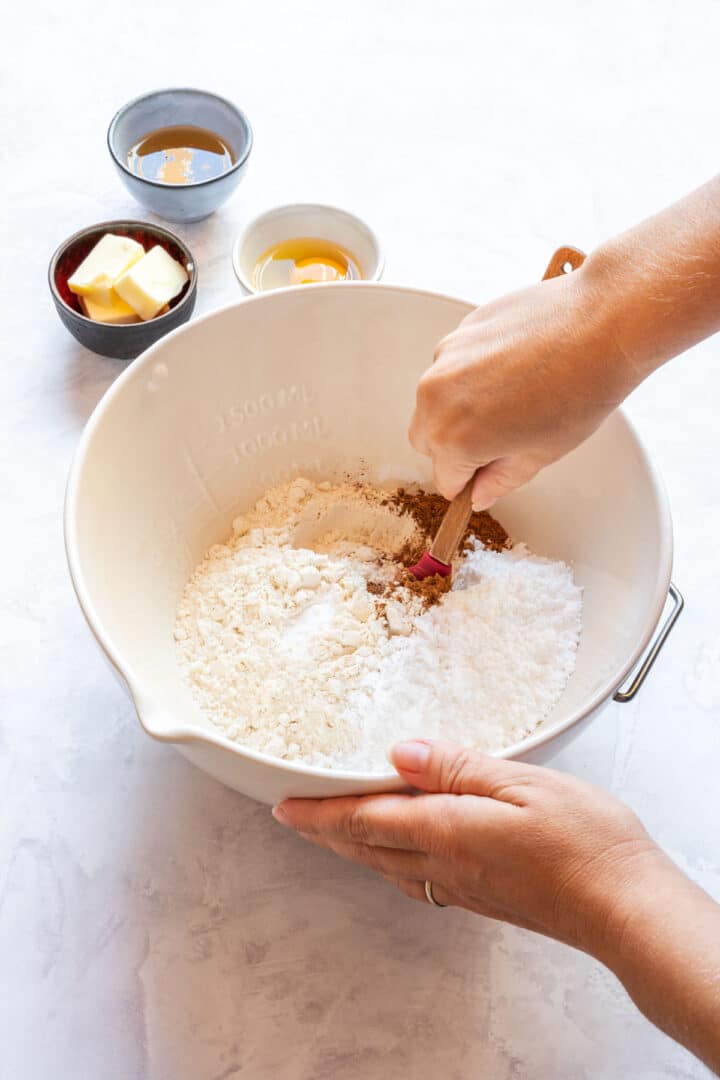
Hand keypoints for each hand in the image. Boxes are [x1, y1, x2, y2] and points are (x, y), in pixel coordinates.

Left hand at [273, 740, 662, 957]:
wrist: (625, 908)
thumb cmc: (586, 843)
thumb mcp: (525, 785)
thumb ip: (459, 768)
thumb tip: (400, 753)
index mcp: (448, 832)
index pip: (365, 819)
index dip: (319, 810)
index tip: (282, 803)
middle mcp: (445, 866)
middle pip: (366, 847)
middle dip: (323, 830)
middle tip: (290, 816)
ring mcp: (464, 888)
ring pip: (387, 866)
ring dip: (350, 846)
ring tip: (330, 831)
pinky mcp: (483, 898)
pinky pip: (415, 879)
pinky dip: (386, 862)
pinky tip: (396, 857)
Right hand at [408, 263, 634, 507]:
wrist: (601, 325)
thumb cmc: (579, 391)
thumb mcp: (541, 453)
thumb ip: (501, 479)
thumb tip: (481, 493)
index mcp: (454, 439)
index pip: (445, 480)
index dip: (470, 480)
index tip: (490, 471)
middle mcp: (436, 398)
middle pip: (427, 439)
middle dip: (453, 446)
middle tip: (500, 437)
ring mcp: (444, 358)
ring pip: (435, 400)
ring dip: (460, 407)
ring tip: (512, 396)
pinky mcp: (459, 331)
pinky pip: (451, 366)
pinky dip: (471, 373)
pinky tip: (513, 366)